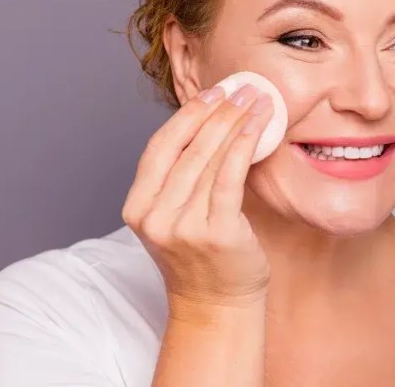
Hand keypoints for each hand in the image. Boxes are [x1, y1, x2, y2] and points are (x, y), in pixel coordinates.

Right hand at [122, 84, 273, 323]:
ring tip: (256, 100)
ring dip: (235, 122)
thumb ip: (181, 177)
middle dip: (218, 111)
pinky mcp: (215, 233)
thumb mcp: (176, 215)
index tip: (212, 93)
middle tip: (243, 88)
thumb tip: (212, 122)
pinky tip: (258, 125)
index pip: (160, 148)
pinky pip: (230, 177)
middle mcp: (154, 217)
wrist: (216, 307)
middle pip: (187, 148)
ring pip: (210, 159)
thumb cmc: (202, 257)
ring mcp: (182, 227)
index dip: (187, 116)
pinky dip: (244, 145)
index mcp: (137, 208)